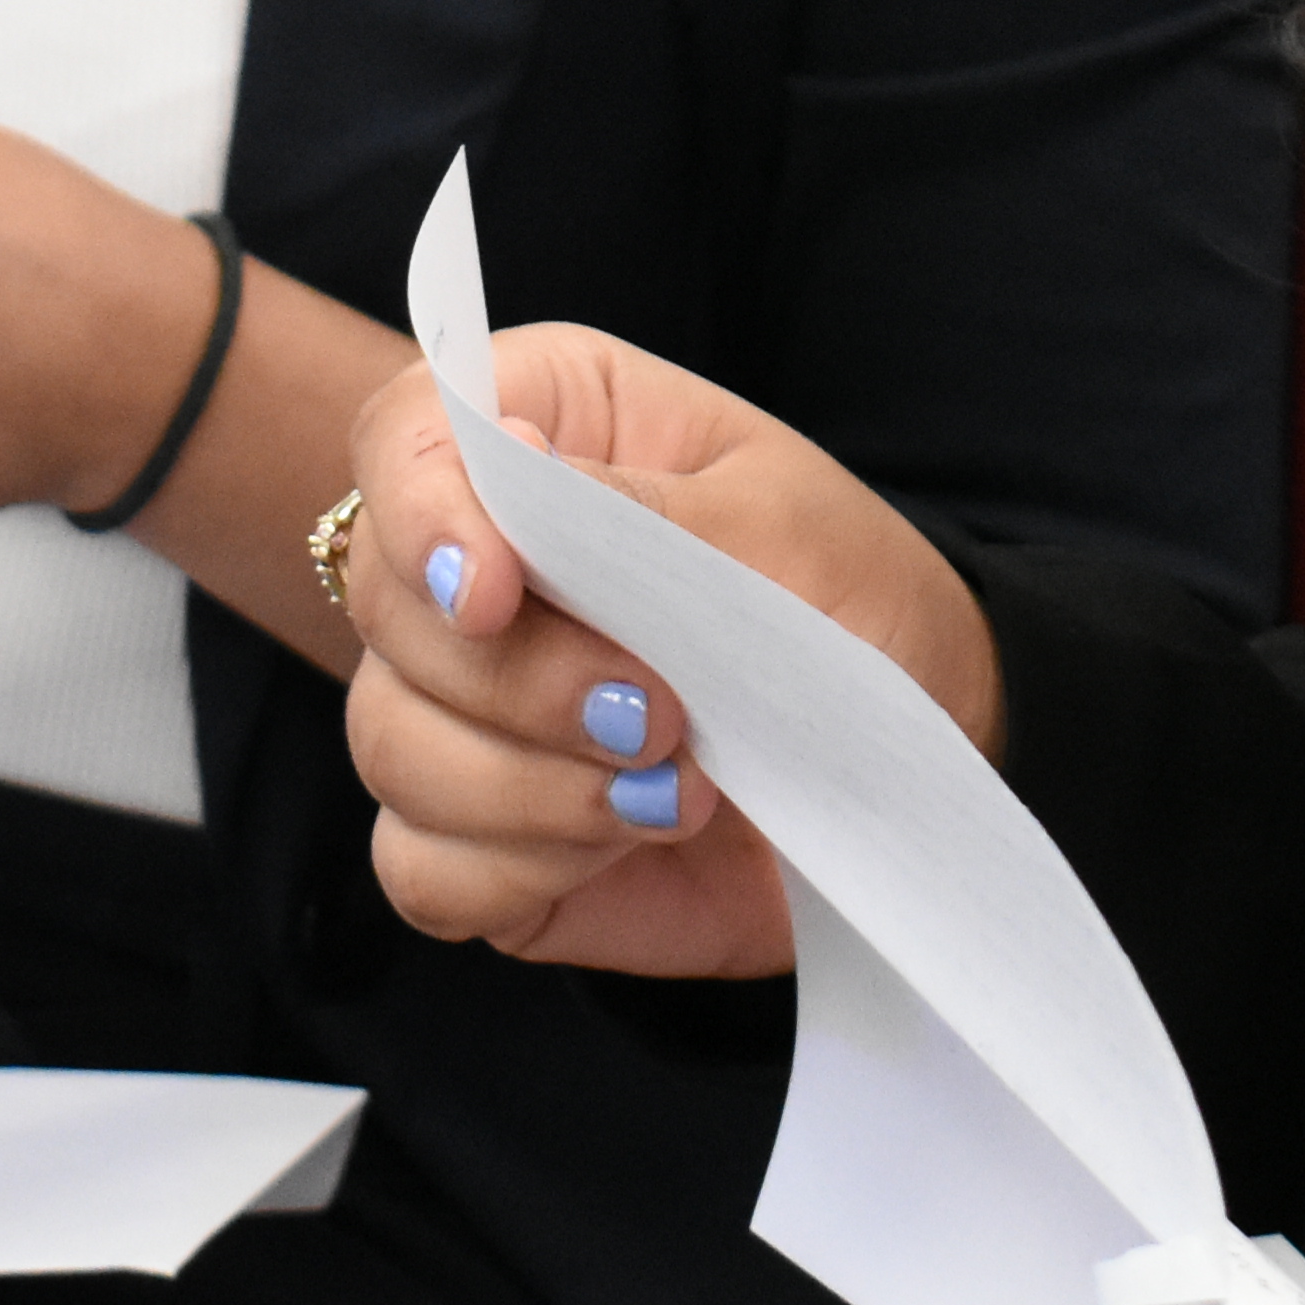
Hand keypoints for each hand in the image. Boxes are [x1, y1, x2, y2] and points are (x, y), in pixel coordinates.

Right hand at [333, 323, 1004, 981]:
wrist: (917, 760)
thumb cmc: (850, 600)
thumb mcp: (781, 527)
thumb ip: (637, 511)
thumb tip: (504, 468)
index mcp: (545, 434)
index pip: (407, 439)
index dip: (422, 514)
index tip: (491, 592)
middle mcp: (480, 564)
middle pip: (387, 605)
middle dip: (518, 680)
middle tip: (661, 715)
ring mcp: (463, 708)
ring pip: (392, 742)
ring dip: (532, 786)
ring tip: (678, 789)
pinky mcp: (480, 835)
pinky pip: (420, 868)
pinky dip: (516, 869)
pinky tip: (624, 842)